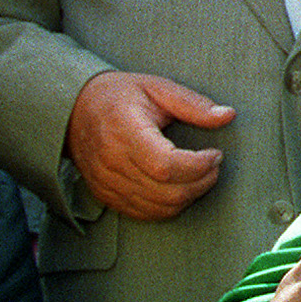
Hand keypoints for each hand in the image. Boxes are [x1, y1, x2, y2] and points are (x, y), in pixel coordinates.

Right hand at [65, 70, 232, 219]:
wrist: (73, 110)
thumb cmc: (119, 96)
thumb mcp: (157, 88)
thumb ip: (193, 104)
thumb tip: (227, 115)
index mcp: (124, 130)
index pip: (166, 165)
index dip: (198, 166)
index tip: (215, 154)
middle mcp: (112, 162)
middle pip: (167, 191)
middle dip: (201, 182)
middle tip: (213, 165)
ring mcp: (106, 183)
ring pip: (159, 207)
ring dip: (189, 196)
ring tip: (200, 175)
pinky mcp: (105, 195)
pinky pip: (144, 213)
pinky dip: (169, 206)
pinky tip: (180, 187)